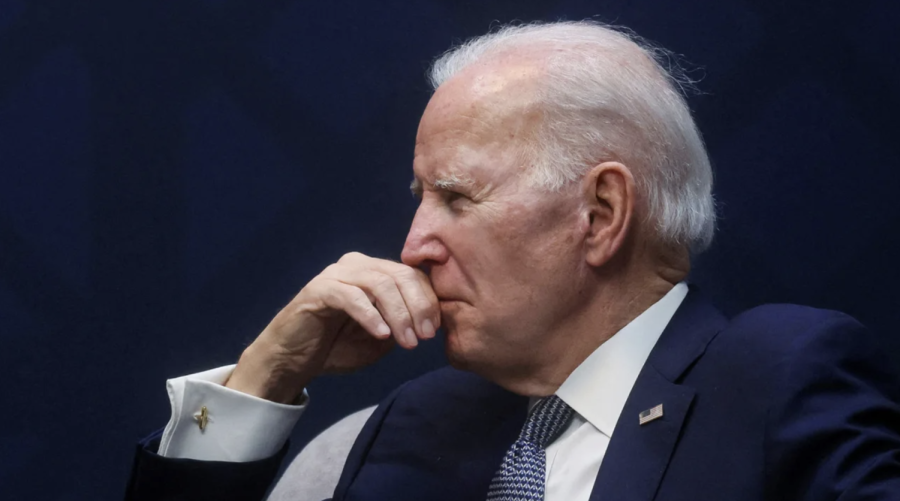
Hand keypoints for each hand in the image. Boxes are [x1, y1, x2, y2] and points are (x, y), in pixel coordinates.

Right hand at [225, 252, 439, 402]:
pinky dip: (371, 316)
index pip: (411, 275)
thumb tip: (430, 319)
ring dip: (398, 314)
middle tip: (424, 336)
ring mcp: (337, 274)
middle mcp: (357, 265)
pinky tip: (382, 335)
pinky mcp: (319, 289)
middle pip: (400, 275)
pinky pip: (352, 297)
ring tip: (406, 341)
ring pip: (379, 283)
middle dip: (418, 306)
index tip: (434, 330)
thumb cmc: (338, 347)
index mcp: (374, 272)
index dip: (428, 300)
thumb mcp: (381, 337)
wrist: (293, 361)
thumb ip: (403, 323)